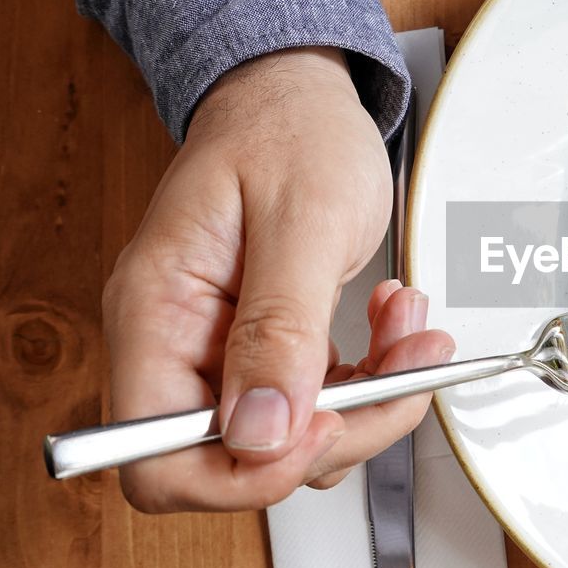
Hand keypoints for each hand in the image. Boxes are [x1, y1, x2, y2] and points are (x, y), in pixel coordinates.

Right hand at [103, 47, 453, 511]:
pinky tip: (393, 330)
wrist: (297, 95)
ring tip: (408, 331)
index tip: (323, 427)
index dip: (243, 471)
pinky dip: (370, 380)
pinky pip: (317, 404)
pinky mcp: (266, 350)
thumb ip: (280, 331)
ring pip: (292, 440)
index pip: (158, 456)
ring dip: (368, 400)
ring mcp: (222, 351)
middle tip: (400, 371)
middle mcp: (178, 344)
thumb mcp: (302, 222)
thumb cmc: (291, 132)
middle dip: (335, 431)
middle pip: (237, 461)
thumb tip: (257, 434)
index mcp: (159, 313)